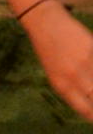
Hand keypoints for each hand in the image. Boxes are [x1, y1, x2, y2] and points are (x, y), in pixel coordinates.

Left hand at [31, 0, 92, 125]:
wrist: (45, 23)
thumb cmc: (49, 50)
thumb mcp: (54, 73)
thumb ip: (71, 89)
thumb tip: (89, 105)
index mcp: (61, 86)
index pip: (85, 110)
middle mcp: (73, 77)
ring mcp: (85, 63)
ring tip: (91, 79)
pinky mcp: (92, 49)